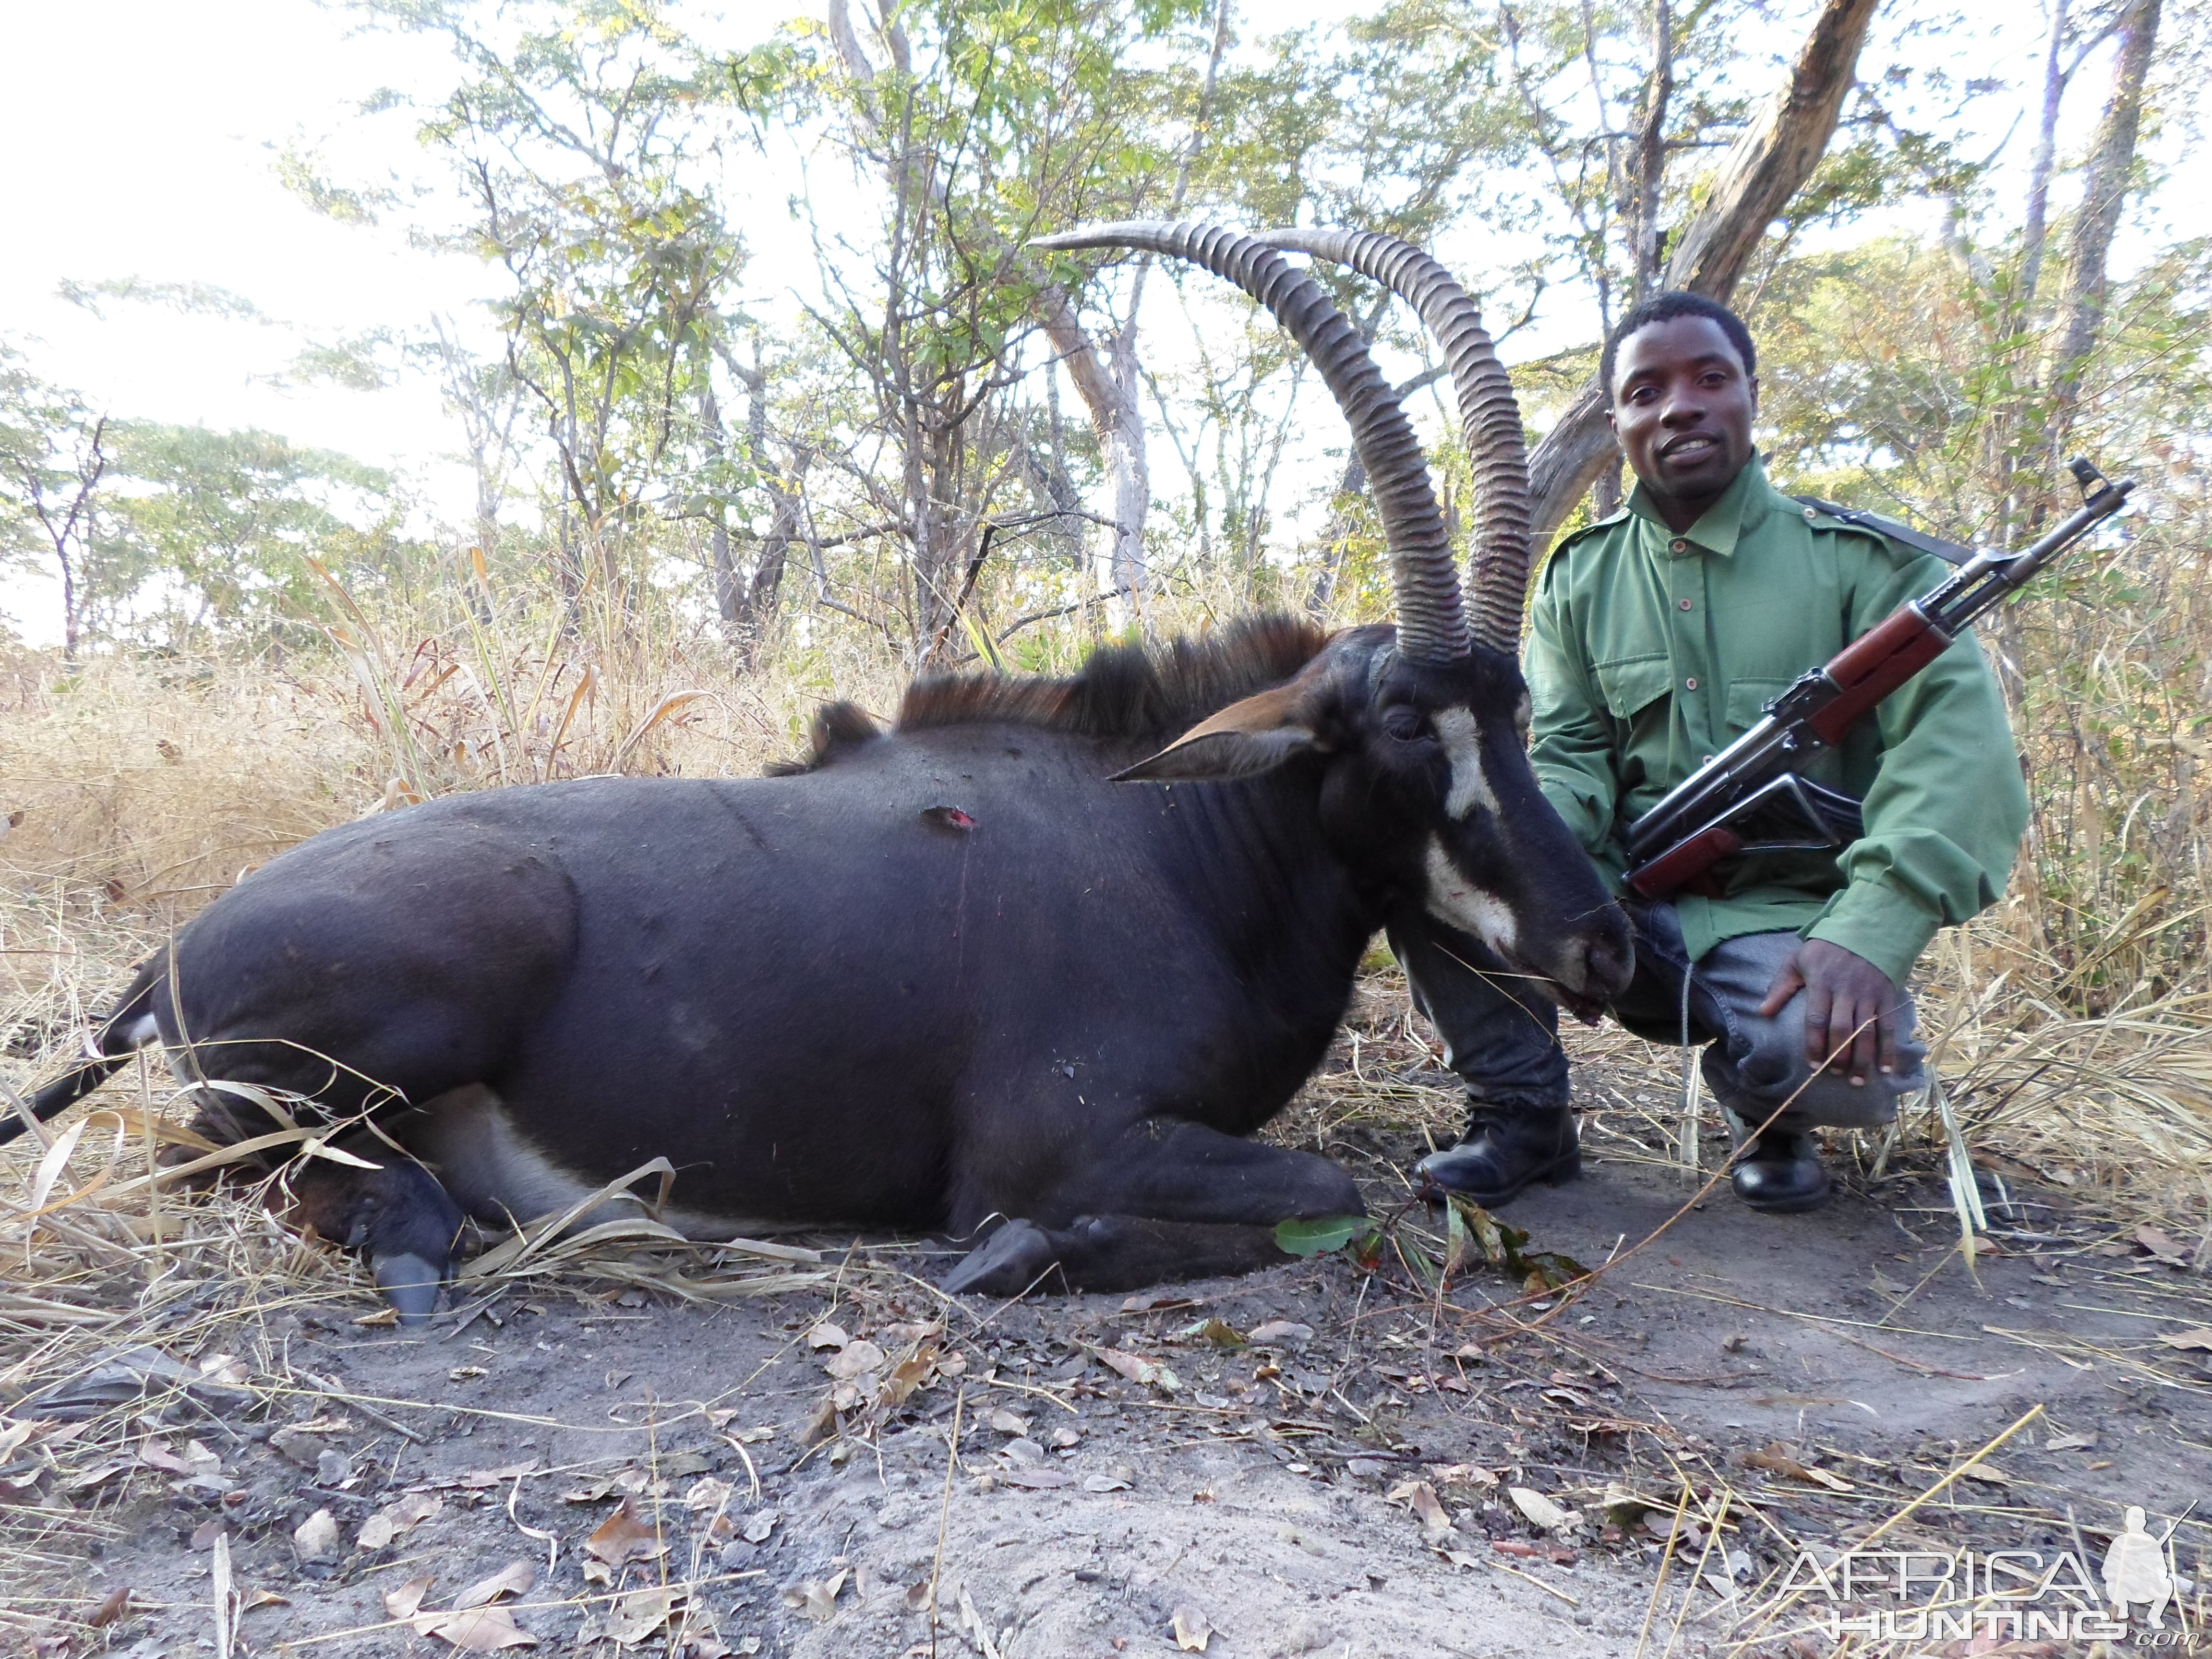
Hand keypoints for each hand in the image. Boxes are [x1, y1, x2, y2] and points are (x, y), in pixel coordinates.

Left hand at [1756, 940, 1900, 1085]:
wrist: (1864, 931)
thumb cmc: (1825, 950)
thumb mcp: (1797, 961)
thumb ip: (1780, 987)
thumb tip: (1762, 1012)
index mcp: (1822, 984)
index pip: (1816, 1020)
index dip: (1814, 1044)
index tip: (1812, 1065)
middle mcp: (1847, 992)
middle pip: (1842, 1030)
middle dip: (1838, 1056)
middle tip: (1834, 1074)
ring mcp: (1869, 995)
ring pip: (1866, 1032)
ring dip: (1863, 1059)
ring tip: (1857, 1081)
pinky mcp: (1886, 997)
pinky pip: (1888, 1026)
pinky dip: (1888, 1049)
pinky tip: (1885, 1069)